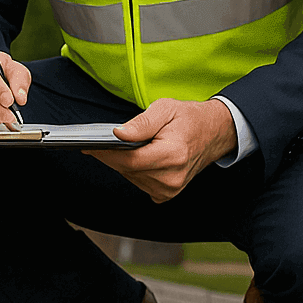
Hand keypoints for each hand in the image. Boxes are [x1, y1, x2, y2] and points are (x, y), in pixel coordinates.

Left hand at [87, 98, 236, 202]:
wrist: (213, 134)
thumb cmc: (189, 119)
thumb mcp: (165, 108)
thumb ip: (141, 123)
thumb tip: (118, 134)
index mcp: (173, 155)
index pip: (130, 160)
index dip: (107, 153)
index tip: (89, 145)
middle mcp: (172, 177)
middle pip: (128, 169)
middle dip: (111, 155)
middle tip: (98, 141)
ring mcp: (170, 189)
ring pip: (130, 177)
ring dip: (122, 162)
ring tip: (121, 146)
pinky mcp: (166, 194)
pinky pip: (138, 182)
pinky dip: (133, 170)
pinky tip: (137, 156)